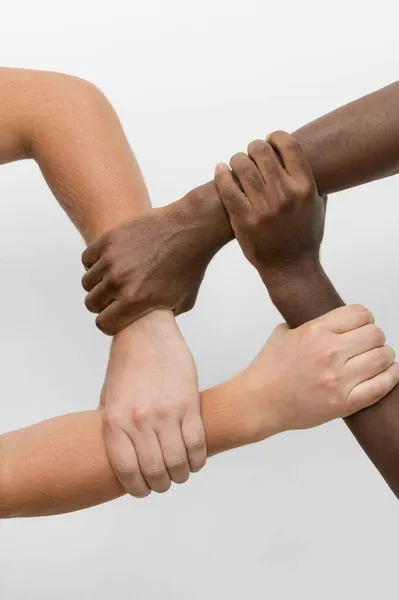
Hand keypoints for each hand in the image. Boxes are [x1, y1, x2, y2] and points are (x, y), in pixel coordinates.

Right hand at [81, 188, 230, 335]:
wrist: (190, 230)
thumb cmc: (190, 266)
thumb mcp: (182, 302)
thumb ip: (161, 316)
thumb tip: (147, 323)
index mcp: (135, 301)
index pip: (104, 324)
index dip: (110, 324)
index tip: (117, 317)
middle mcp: (119, 281)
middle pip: (92, 304)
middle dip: (103, 305)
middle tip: (115, 299)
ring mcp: (112, 259)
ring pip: (87, 282)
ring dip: (98, 284)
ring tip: (114, 280)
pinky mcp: (109, 240)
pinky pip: (88, 259)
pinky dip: (95, 263)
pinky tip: (110, 263)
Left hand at [100, 310, 205, 495]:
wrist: (144, 332)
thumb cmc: (125, 367)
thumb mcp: (108, 400)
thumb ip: (115, 430)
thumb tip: (124, 458)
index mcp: (114, 422)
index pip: (127, 472)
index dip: (138, 488)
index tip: (144, 489)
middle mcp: (139, 421)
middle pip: (156, 472)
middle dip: (162, 484)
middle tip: (165, 481)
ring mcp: (165, 412)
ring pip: (179, 462)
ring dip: (182, 474)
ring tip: (181, 471)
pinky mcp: (189, 403)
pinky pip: (197, 443)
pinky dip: (198, 459)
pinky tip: (195, 458)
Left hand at [214, 131, 325, 281]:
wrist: (290, 267)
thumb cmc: (306, 237)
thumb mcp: (318, 207)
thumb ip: (314, 181)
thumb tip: (311, 158)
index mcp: (305, 187)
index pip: (288, 145)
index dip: (276, 137)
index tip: (270, 140)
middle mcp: (284, 194)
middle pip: (261, 151)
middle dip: (254, 147)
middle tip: (251, 153)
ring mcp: (262, 207)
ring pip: (241, 165)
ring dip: (237, 159)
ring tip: (237, 163)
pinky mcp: (243, 218)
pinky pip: (226, 188)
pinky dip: (221, 174)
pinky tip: (221, 170)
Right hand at [233, 305, 398, 438]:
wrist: (258, 402)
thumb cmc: (268, 371)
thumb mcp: (284, 334)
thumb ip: (309, 324)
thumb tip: (331, 322)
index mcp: (315, 331)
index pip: (360, 314)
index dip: (365, 319)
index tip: (362, 326)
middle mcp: (329, 352)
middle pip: (375, 334)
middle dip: (374, 337)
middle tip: (367, 345)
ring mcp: (338, 379)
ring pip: (383, 357)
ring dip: (383, 356)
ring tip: (376, 360)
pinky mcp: (344, 402)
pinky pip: (382, 386)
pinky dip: (390, 377)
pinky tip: (386, 373)